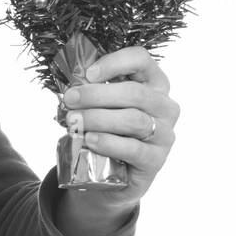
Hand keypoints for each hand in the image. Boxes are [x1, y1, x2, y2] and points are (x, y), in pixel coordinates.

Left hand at [62, 46, 179, 208]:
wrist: (112, 175)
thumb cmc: (106, 130)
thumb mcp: (100, 106)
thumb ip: (90, 91)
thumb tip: (70, 85)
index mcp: (153, 84)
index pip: (141, 60)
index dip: (114, 63)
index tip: (88, 73)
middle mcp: (165, 107)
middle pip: (135, 93)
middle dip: (96, 95)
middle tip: (69, 100)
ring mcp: (164, 134)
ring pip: (133, 120)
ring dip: (98, 118)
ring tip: (74, 122)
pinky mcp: (156, 160)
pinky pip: (133, 149)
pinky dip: (108, 142)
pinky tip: (90, 140)